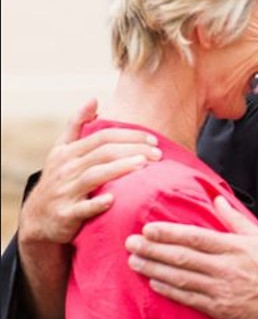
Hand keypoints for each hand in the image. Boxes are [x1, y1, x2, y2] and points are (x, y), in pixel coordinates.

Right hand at [17, 99, 159, 318]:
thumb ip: (77, 125)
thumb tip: (94, 99)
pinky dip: (98, 203)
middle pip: (103, 153)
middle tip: (158, 154)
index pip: (102, 137)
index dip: (129, 136)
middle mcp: (66, 169)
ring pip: (94, 176)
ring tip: (144, 166)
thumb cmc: (59, 180)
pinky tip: (114, 198)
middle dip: (132, 150)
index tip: (154, 140)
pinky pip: (83, 208)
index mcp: (68, 152)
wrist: (39, 219)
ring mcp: (65, 192)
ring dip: (120, 169)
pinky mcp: (66, 214)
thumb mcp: (62, 151)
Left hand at [126, 196, 257, 318]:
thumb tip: (217, 199)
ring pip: (180, 278)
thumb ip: (235, 220)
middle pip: (182, 257)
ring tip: (134, 261)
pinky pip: (188, 298)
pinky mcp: (220, 309)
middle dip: (153, 249)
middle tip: (130, 243)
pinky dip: (168, 290)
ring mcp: (221, 290)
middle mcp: (226, 268)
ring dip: (154, 268)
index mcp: (235, 248)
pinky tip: (154, 282)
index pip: (195, 238)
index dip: (169, 233)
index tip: (148, 228)